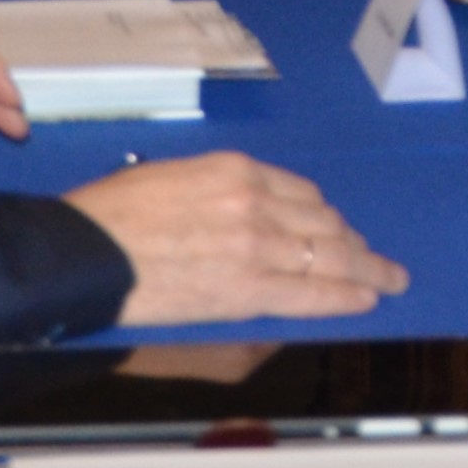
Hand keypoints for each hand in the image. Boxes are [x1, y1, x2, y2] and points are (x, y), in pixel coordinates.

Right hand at [70, 151, 410, 325]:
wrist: (83, 251)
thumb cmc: (110, 217)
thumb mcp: (171, 179)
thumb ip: (216, 193)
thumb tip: (237, 215)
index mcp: (235, 170)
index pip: (299, 193)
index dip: (324, 215)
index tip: (335, 227)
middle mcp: (255, 201)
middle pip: (323, 222)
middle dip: (353, 242)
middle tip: (374, 257)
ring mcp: (255, 243)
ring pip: (328, 254)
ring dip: (363, 267)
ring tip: (383, 278)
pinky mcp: (246, 287)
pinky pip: (310, 291)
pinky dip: (344, 294)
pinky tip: (365, 297)